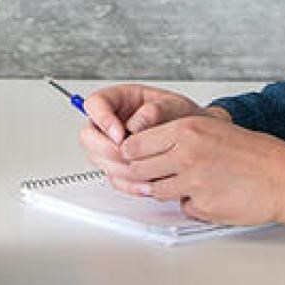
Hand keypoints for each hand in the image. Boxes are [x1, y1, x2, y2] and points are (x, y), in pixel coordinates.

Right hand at [77, 83, 219, 182]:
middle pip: (88, 136)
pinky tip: (146, 184)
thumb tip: (136, 123)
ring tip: (143, 171)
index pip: (94, 104)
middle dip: (107, 149)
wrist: (195, 140)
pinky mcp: (120, 166)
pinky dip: (129, 184)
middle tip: (127, 156)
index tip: (120, 133)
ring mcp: (112, 145)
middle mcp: (110, 122)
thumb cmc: (182, 116)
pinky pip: (113, 178)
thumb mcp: (174, 105)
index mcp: (119, 100)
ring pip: (98, 160)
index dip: (102, 119)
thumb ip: (156, 110)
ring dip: (119, 169)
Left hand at [113, 112, 284, 229]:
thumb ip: (179, 137)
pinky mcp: (203, 207)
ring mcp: (192, 183)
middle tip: (153, 175)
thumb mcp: (213, 128)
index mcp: (186, 130)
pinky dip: (192, 205)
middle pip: (139, 170)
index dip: (132, 154)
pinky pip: (184, 208)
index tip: (134, 157)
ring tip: (190, 183)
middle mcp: (185, 155)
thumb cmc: (257, 154)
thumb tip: (148, 147)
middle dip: (143, 175)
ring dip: (167, 190)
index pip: (135, 144)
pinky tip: (211, 195)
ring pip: (157, 192)